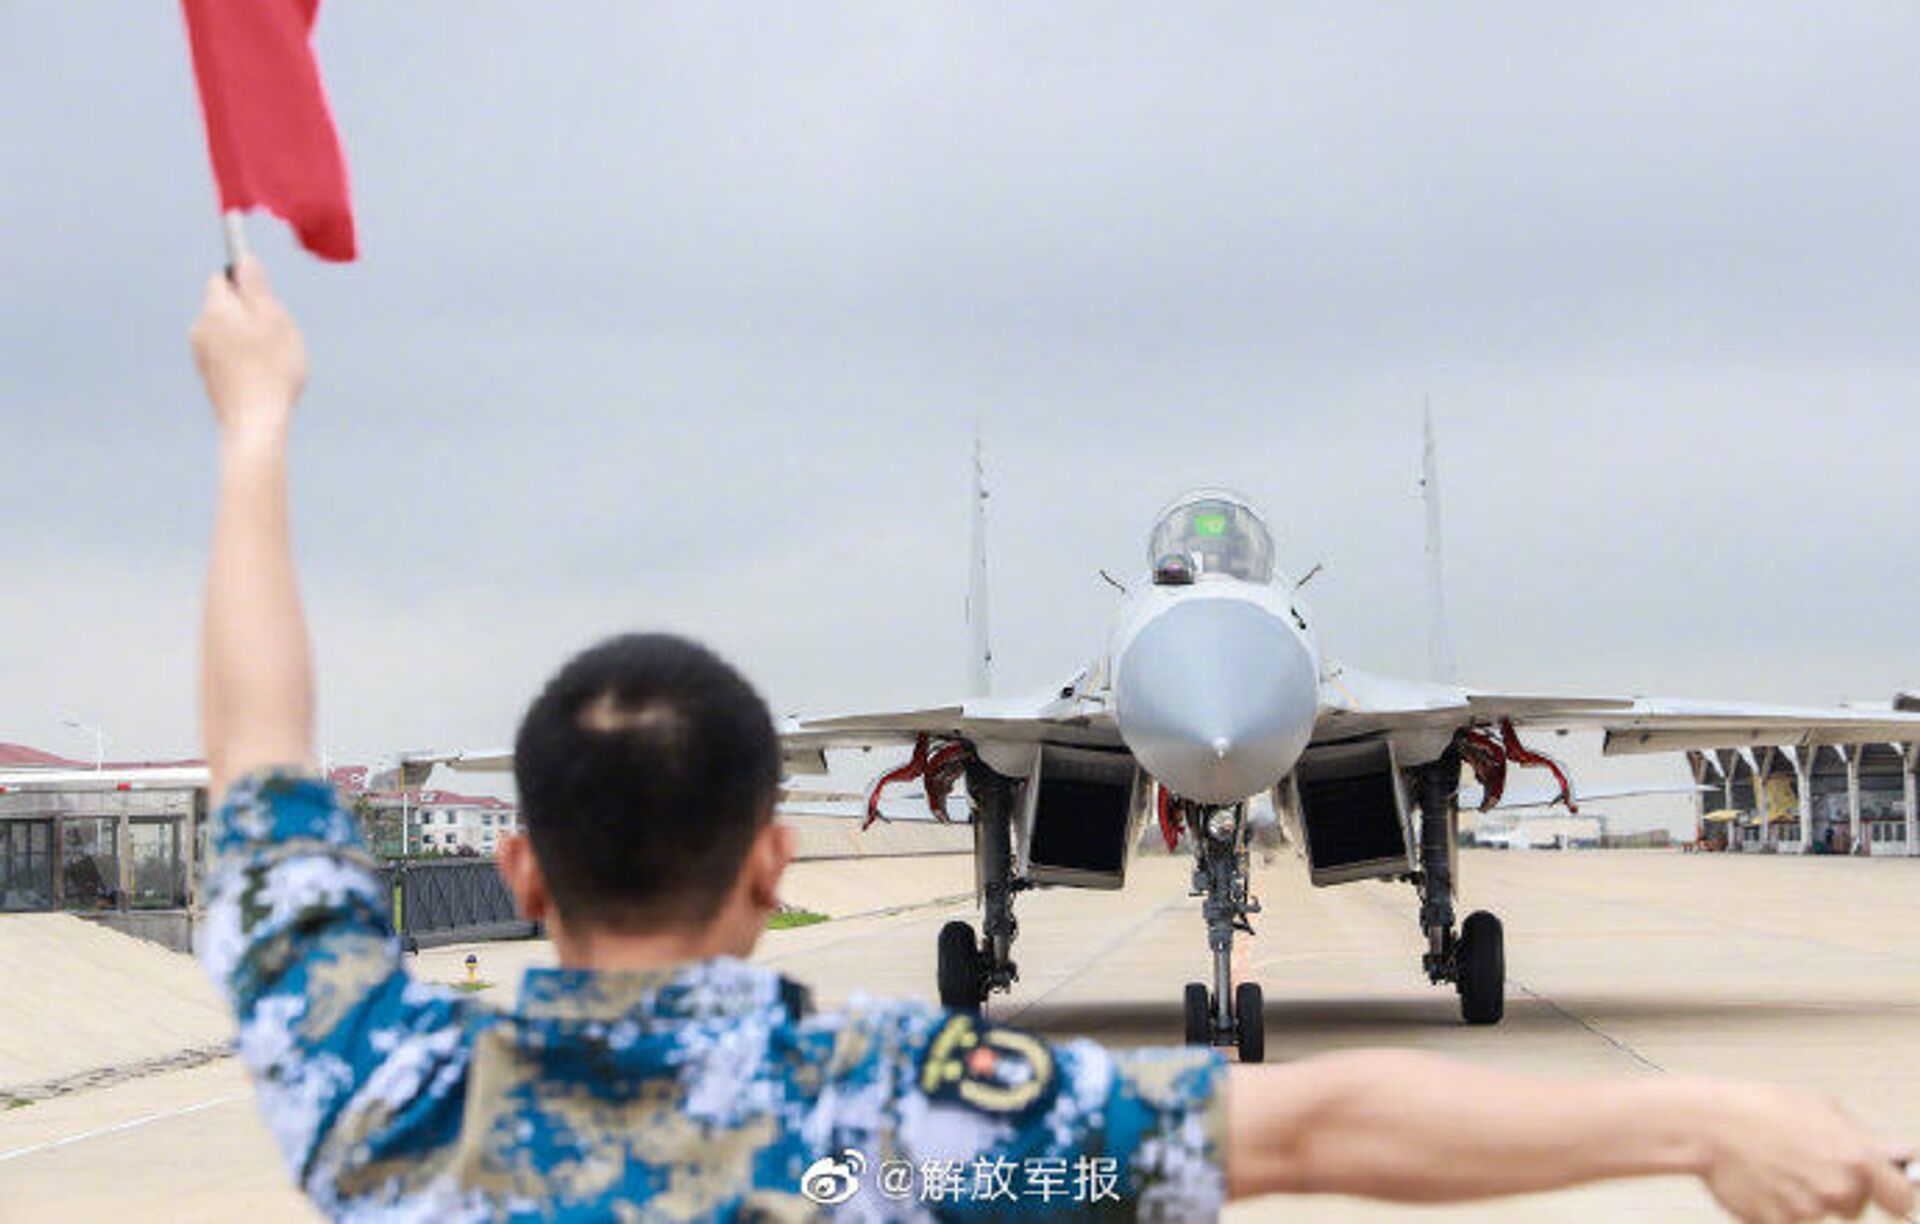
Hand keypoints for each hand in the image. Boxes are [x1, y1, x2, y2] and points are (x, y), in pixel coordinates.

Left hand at [190, 258, 306, 435]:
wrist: (254, 421)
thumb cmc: (271, 369)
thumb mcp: (273, 319)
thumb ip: (256, 286)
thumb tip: (244, 260)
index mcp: (216, 308)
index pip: (222, 277)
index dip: (246, 283)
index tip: (266, 300)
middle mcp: (201, 327)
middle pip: (225, 304)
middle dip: (248, 312)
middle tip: (275, 334)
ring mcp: (201, 353)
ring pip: (226, 330)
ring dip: (245, 336)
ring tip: (270, 359)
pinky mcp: (208, 375)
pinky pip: (225, 353)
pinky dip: (241, 357)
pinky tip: (260, 375)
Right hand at [1691, 1081, 1912, 1221]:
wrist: (1707, 1125)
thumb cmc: (1758, 1109)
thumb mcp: (1821, 1107)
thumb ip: (1865, 1137)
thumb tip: (1899, 1153)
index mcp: (1856, 1157)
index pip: (1903, 1197)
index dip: (1896, 1196)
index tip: (1890, 1195)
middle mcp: (1837, 1187)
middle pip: (1854, 1205)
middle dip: (1837, 1190)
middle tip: (1805, 1164)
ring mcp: (1808, 1209)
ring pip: (1818, 1213)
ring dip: (1803, 1197)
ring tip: (1777, 1168)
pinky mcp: (1778, 1223)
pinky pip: (1788, 1221)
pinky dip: (1776, 1207)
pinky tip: (1763, 1181)